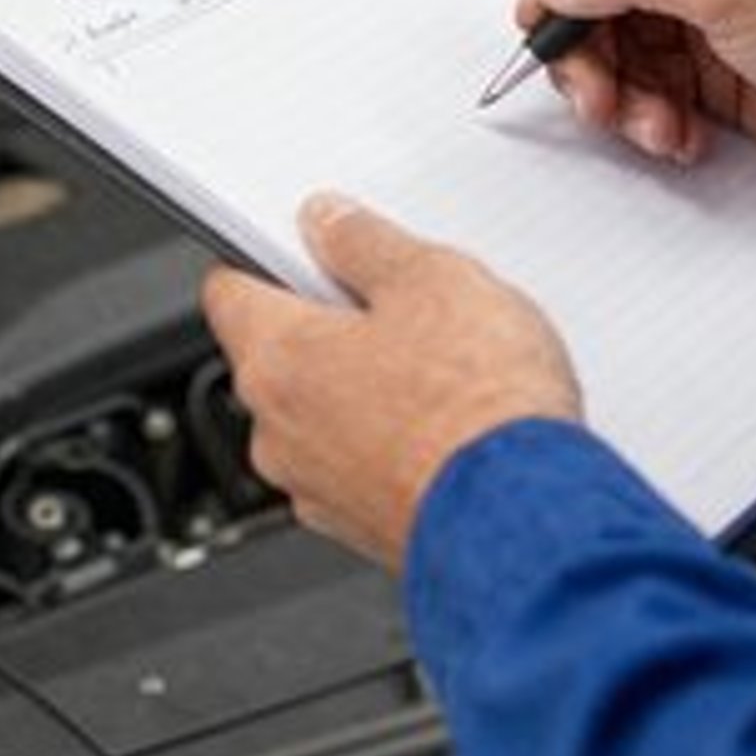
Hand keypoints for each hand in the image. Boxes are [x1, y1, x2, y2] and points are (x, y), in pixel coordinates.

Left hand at [200, 193, 581, 570]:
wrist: (526, 520)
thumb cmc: (477, 406)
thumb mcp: (431, 278)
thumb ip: (366, 244)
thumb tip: (329, 224)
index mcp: (277, 359)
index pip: (229, 291)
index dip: (268, 258)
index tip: (309, 246)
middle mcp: (279, 434)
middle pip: (281, 356)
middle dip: (333, 327)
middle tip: (404, 303)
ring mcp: (319, 492)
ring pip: (324, 416)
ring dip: (366, 390)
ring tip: (446, 368)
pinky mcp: (364, 532)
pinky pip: (362, 467)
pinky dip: (392, 444)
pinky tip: (453, 426)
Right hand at [521, 0, 755, 192]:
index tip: (550, 2)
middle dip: (581, 36)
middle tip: (587, 84)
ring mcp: (709, 12)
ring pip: (611, 41)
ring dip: (612, 88)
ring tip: (641, 120)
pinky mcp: (717, 76)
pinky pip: (644, 91)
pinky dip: (645, 119)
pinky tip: (678, 136)